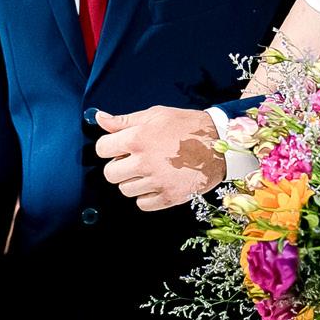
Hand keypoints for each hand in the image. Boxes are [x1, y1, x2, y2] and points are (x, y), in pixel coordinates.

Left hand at [95, 106, 225, 210]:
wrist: (219, 145)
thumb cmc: (187, 126)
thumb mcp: (155, 115)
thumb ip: (124, 120)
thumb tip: (100, 119)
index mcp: (138, 138)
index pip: (102, 149)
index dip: (109, 147)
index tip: (119, 146)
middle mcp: (144, 162)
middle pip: (110, 174)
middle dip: (118, 166)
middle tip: (134, 160)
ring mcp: (157, 181)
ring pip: (125, 190)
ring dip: (132, 181)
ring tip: (148, 170)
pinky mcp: (169, 197)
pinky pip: (142, 204)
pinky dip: (146, 196)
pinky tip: (156, 182)